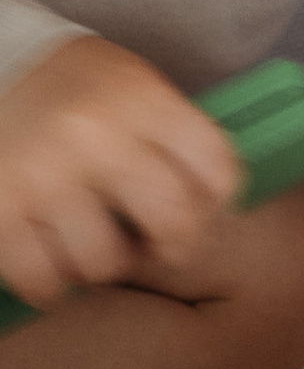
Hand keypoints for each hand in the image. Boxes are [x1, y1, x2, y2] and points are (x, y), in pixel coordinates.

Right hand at [0, 38, 240, 309]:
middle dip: (173, 244)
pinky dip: (54, 285)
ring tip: (96, 244)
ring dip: (107, 265)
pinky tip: (56, 262)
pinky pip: (43, 279)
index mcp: (141, 99)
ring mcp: (45, 178)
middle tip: (156, 241)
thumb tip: (214, 202)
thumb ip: (172, 133)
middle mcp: (96, 137)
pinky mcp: (2, 211)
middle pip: (171, 221)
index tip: (203, 209)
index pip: (213, 165)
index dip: (218, 200)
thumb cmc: (78, 84)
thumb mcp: (136, 85)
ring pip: (104, 262)